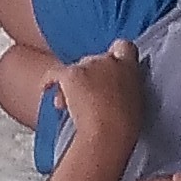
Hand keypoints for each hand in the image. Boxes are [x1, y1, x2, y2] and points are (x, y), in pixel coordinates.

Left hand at [56, 39, 147, 156]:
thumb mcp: (134, 102)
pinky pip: (54, 73)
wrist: (109, 134)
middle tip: (87, 97)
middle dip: (88, 76)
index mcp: (130, 68)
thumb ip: (125, 88)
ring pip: (74, 69)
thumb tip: (114, 90)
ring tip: (69, 105)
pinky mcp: (71, 74)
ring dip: (71, 84)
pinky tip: (46, 89)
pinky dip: (49, 81)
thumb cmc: (123, 127)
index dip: (114, 56)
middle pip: (93, 60)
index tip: (108, 71)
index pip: (123, 46)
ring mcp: (89, 65)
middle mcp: (109, 60)